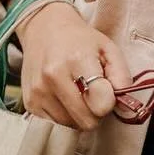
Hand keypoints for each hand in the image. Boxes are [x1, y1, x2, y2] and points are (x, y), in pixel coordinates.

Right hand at [16, 1, 133, 129]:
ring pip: (72, 126)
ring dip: (79, 114)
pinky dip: (65, 114)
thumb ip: (122, 75)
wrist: (44, 28)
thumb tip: (124, 103)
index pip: (101, 104)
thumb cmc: (81, 40)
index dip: (109, 101)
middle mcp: (53, 77)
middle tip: (94, 94)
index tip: (107, 90)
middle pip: (87, 121)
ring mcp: (38, 91)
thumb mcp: (108, 48)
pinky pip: (56, 124)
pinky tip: (64, 95)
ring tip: (78, 92)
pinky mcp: (29, 103)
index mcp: (77, 60)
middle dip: (96, 111)